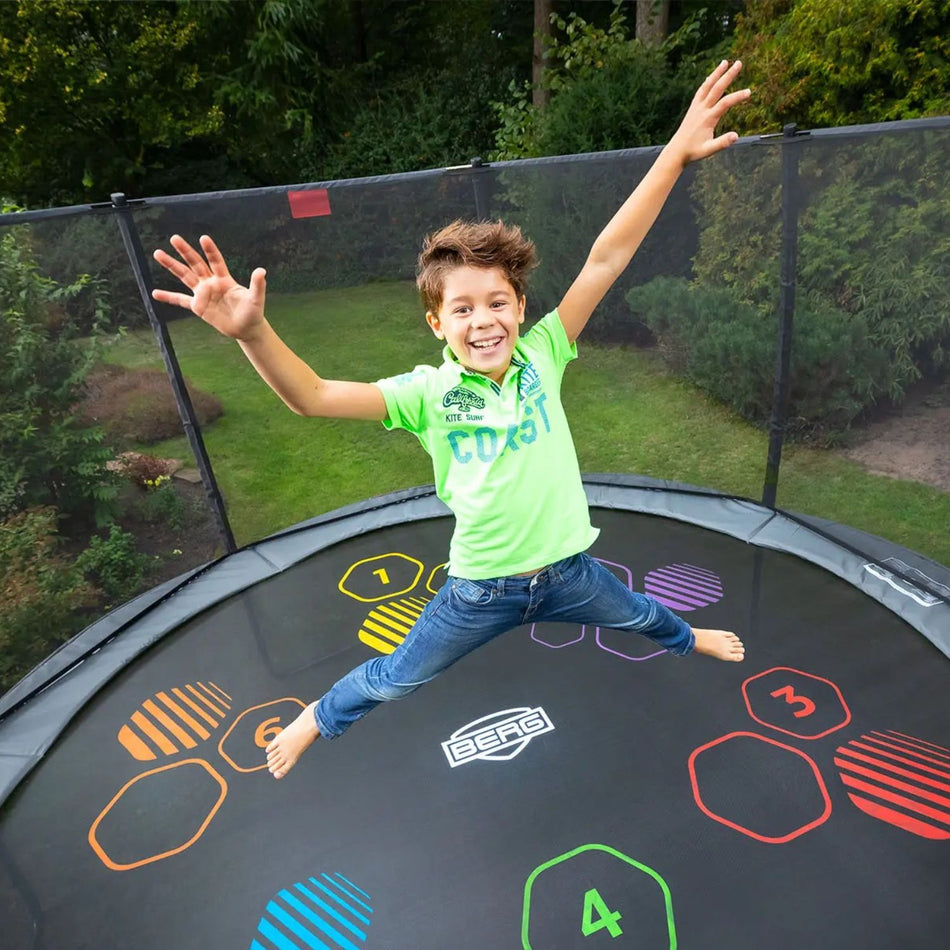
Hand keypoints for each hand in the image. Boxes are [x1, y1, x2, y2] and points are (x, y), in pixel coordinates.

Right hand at [152, 234, 266, 340]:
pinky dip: (168, 297)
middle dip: (185, 251)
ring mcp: (203, 294)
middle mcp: (211, 283)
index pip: (216, 261)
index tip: (204, 238)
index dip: (210, 250)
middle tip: (174, 238)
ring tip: (158, 253)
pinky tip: (155, 293)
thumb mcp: (256, 298)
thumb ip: (257, 285)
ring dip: (172, 265)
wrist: (246, 328)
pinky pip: (180, 300)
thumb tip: (262, 271)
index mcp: (224, 279)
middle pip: (195, 263)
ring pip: (184, 276)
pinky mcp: (198, 306)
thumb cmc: (253, 312)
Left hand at [668, 60, 749, 166]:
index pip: (725, 103)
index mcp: (707, 118)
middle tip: (739, 63)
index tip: (749, 92)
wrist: (676, 151)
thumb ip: (722, 143)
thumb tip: (736, 136)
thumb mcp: (709, 150)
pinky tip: (712, 77)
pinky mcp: (693, 108)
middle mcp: (701, 109)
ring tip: (725, 61)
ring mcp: (696, 107)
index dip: (737, 97)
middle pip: (717, 88)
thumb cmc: (693, 151)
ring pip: (707, 86)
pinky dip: (707, 82)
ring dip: (716, 73)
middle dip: (729, 75)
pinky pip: (701, 91)